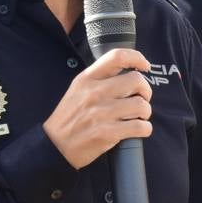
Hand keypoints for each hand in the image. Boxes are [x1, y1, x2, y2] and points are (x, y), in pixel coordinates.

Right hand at [43, 48, 152, 169]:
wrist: (55, 145)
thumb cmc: (69, 117)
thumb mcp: (78, 89)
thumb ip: (99, 78)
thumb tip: (127, 72)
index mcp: (87, 78)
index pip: (117, 57)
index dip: (137, 58)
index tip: (144, 66)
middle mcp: (95, 92)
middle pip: (136, 81)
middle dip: (146, 91)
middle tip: (142, 98)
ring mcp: (101, 113)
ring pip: (141, 105)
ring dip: (145, 112)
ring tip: (139, 116)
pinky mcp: (107, 133)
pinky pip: (139, 127)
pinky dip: (145, 128)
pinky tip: (138, 129)